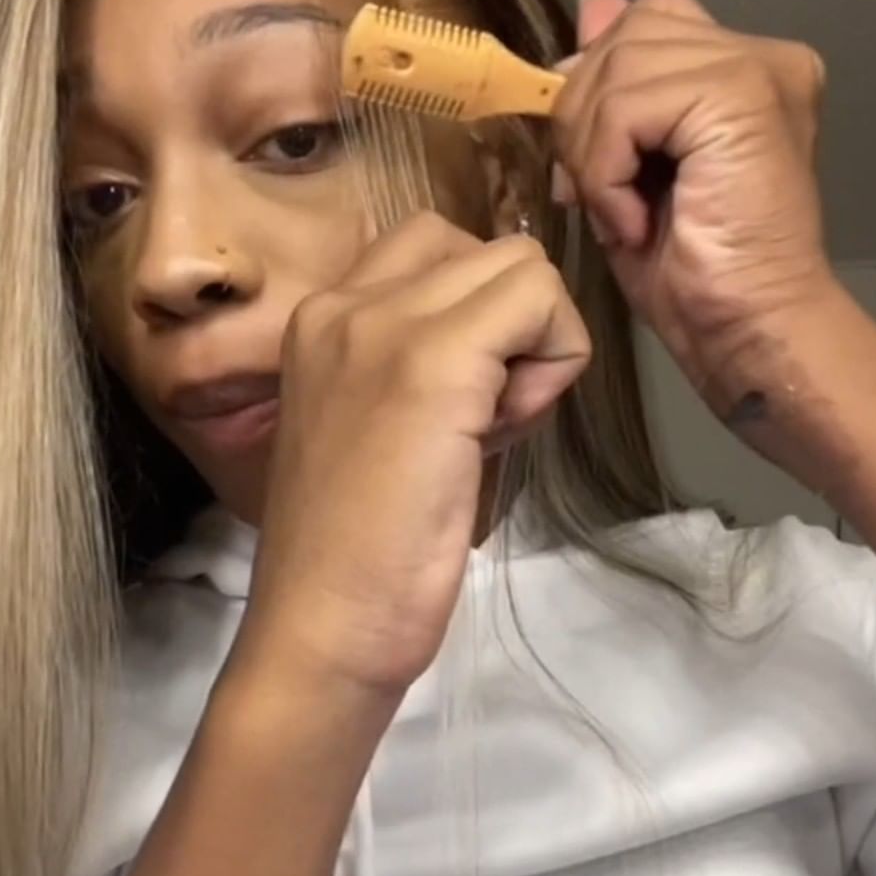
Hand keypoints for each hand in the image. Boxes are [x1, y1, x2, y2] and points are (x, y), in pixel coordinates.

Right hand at [236, 212, 590, 696]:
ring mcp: (385, 325)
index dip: (480, 316)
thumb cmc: (356, 549)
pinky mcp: (435, 361)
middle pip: (488, 250)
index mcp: (325, 317)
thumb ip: (428, 367)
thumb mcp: (381, 427)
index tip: (462, 400)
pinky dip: (554, 361)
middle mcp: (346, 302)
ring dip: (538, 341)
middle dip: (516, 324)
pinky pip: (541, 302)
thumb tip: (511, 342)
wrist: (321, 625)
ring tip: (494, 425)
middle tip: (489, 414)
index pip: (437, 249)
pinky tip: (506, 433)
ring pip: (524, 266)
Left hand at [552, 0, 833, 402]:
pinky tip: (634, 221)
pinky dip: (606, 172)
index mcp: (743, 64)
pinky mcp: (739, 93)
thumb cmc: (695, 271)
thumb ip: (617, 85)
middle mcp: (760, 53)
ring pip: (616, 69)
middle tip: (604, 198)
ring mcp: (756, 67)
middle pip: (624, 34)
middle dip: (584, 120)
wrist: (747, 329)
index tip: (598, 164)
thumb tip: (594, 3)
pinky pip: (625, 107)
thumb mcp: (629, 164)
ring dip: (593, 155)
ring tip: (623, 214)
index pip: (642, 18)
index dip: (598, 85)